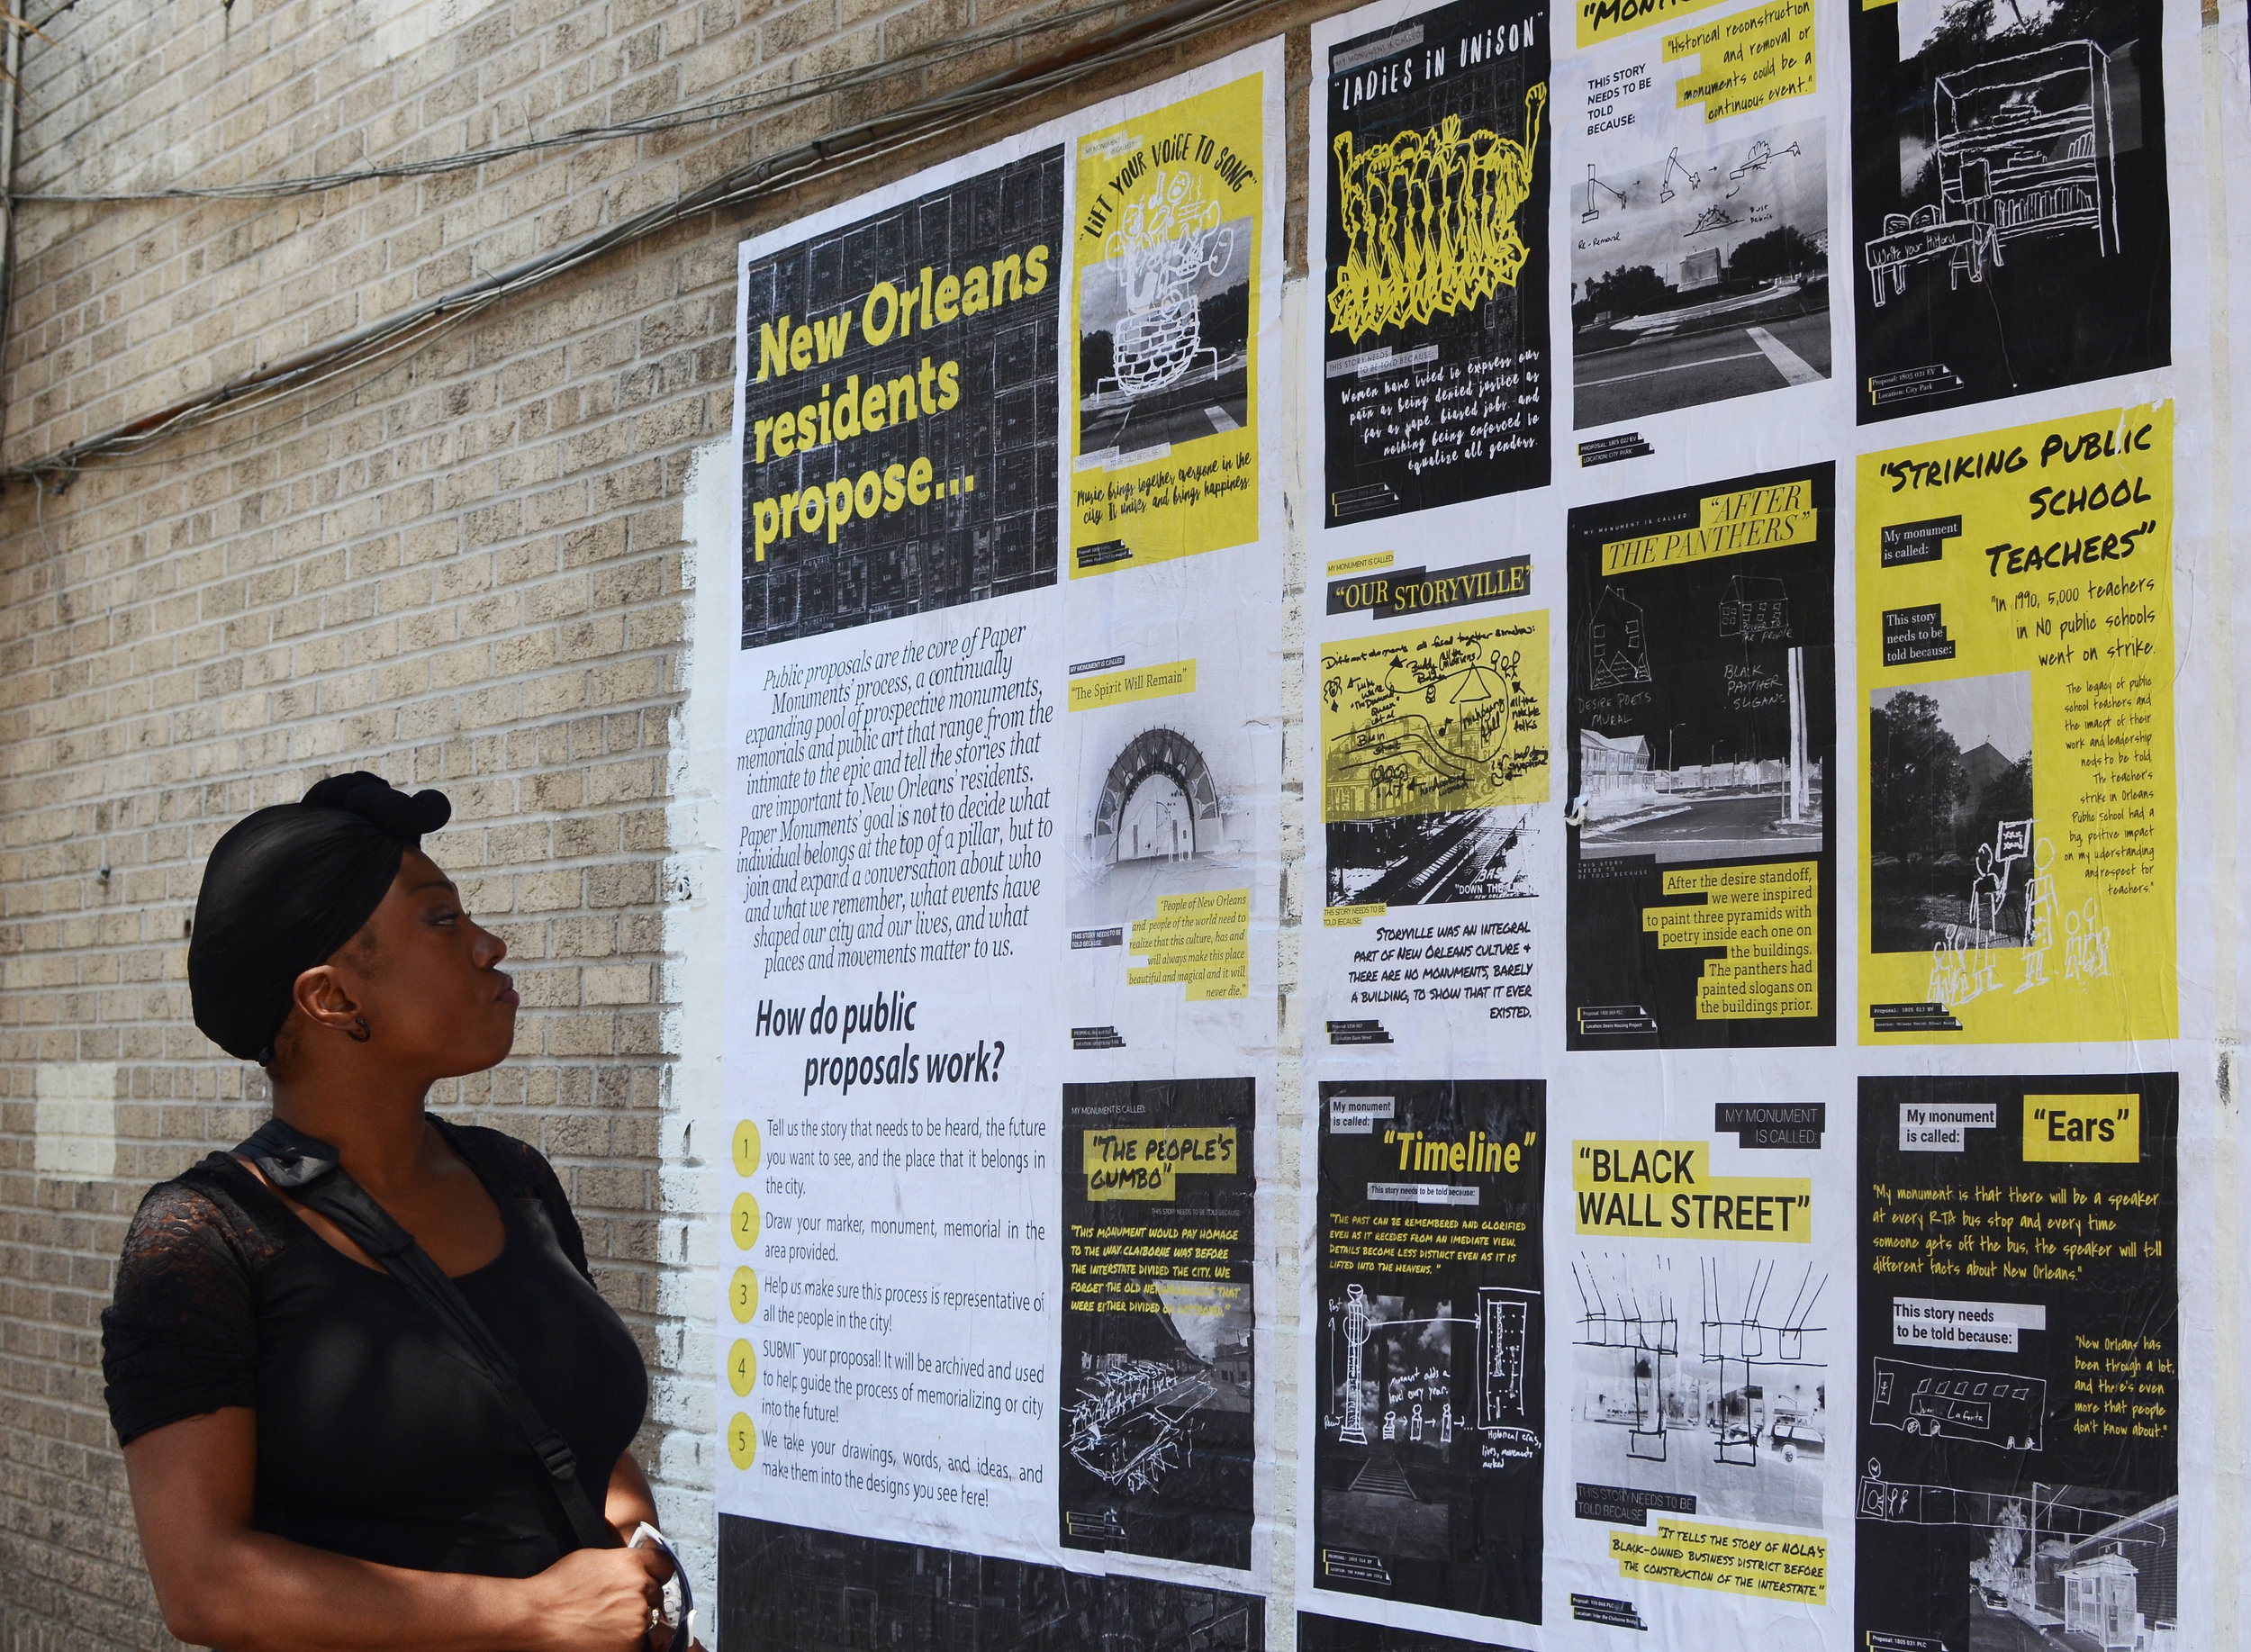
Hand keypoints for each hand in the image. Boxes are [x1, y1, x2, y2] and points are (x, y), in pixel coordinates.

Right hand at [527, 1546, 666, 1651]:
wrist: (537, 1618)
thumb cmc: (557, 1588)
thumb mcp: (594, 1558)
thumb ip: (622, 1561)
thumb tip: (635, 1566)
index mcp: (631, 1563)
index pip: (665, 1564)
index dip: (656, 1571)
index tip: (653, 1577)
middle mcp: (639, 1588)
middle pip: (656, 1593)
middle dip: (643, 1598)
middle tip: (619, 1605)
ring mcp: (637, 1618)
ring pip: (650, 1619)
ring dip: (636, 1620)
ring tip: (608, 1622)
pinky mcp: (632, 1645)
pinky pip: (641, 1641)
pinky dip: (629, 1640)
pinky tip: (607, 1636)